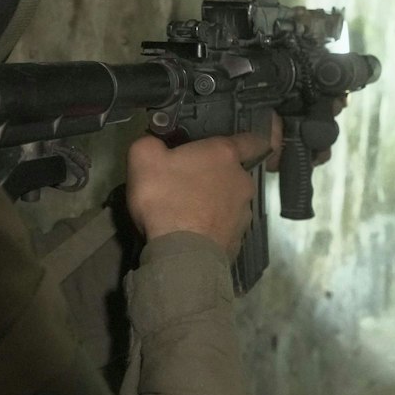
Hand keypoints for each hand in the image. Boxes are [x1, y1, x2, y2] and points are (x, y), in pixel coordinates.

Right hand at [127, 130, 272, 257]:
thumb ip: (151, 143)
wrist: (182, 255)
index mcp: (224, 155)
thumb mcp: (143, 159)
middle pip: (234, 173)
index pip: (251, 140)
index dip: (246, 140)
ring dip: (214, 203)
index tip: (239, 143)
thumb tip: (155, 143)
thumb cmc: (166, 199)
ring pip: (230, 201)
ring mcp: (244, 213)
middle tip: (189, 183)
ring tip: (188, 213)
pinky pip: (225, 226)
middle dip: (216, 175)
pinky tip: (193, 234)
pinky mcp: (239, 239)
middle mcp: (242, 181)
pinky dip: (213, 227)